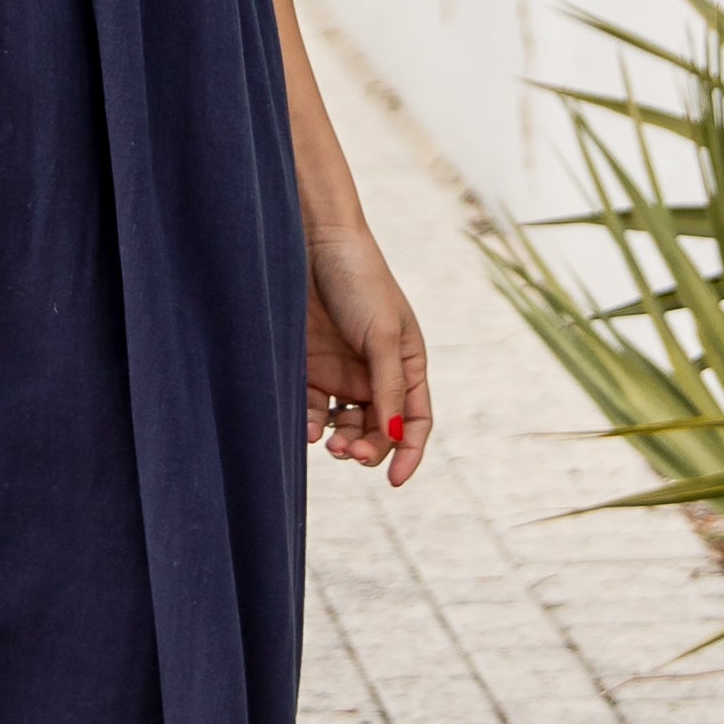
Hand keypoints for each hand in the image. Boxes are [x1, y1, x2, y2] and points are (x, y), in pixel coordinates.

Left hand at [304, 227, 431, 481]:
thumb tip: (397, 433)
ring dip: (341, 442)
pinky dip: (310, 425)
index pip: (416, 421)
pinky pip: (311, 409)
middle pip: (379, 429)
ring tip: (331, 444)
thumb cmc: (360, 281)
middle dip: (368, 448)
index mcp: (407, 364)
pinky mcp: (307, 367)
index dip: (409, 452)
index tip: (393, 480)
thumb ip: (388, 386)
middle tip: (349, 452)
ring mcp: (341, 372)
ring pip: (344, 425)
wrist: (312, 243)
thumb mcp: (382, 335)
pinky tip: (307, 430)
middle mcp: (375, 374)